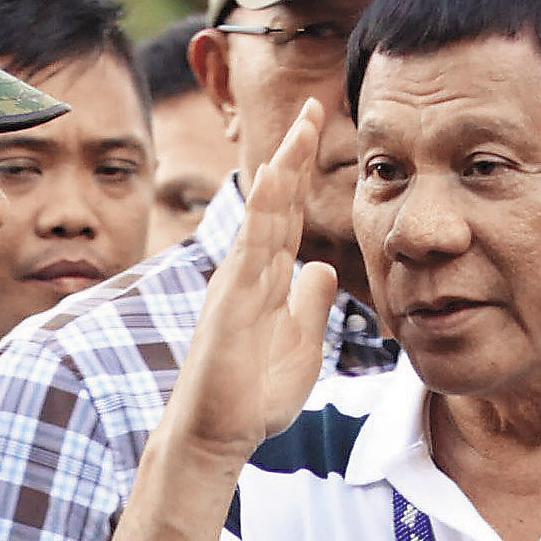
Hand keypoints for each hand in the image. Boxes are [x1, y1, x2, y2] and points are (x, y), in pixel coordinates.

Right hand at [165, 100, 337, 466]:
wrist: (217, 436)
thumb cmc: (251, 398)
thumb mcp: (300, 345)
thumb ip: (309, 306)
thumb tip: (322, 269)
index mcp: (265, 280)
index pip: (289, 216)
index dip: (303, 174)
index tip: (320, 131)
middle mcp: (248, 273)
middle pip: (276, 202)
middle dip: (294, 153)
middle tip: (314, 104)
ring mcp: (236, 284)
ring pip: (263, 215)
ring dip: (283, 169)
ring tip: (301, 126)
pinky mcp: (230, 302)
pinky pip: (251, 248)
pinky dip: (264, 211)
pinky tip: (277, 179)